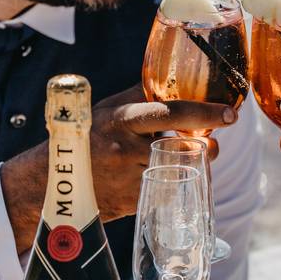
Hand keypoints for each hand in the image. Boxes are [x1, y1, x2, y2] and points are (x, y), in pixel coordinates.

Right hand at [1, 84, 234, 251]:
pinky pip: (165, 192)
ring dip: (192, 166)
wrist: (50, 180)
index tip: (230, 114)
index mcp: (122, 120)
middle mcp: (126, 149)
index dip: (205, 112)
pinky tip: (166, 178)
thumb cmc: (84, 135)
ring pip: (179, 172)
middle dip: (207, 147)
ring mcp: (129, 179)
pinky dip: (173, 184)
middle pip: (183, 147)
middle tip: (212, 143)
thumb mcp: (109, 109)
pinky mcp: (131, 203)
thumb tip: (177, 76)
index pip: (171, 112)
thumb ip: (140, 95)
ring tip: (189, 159)